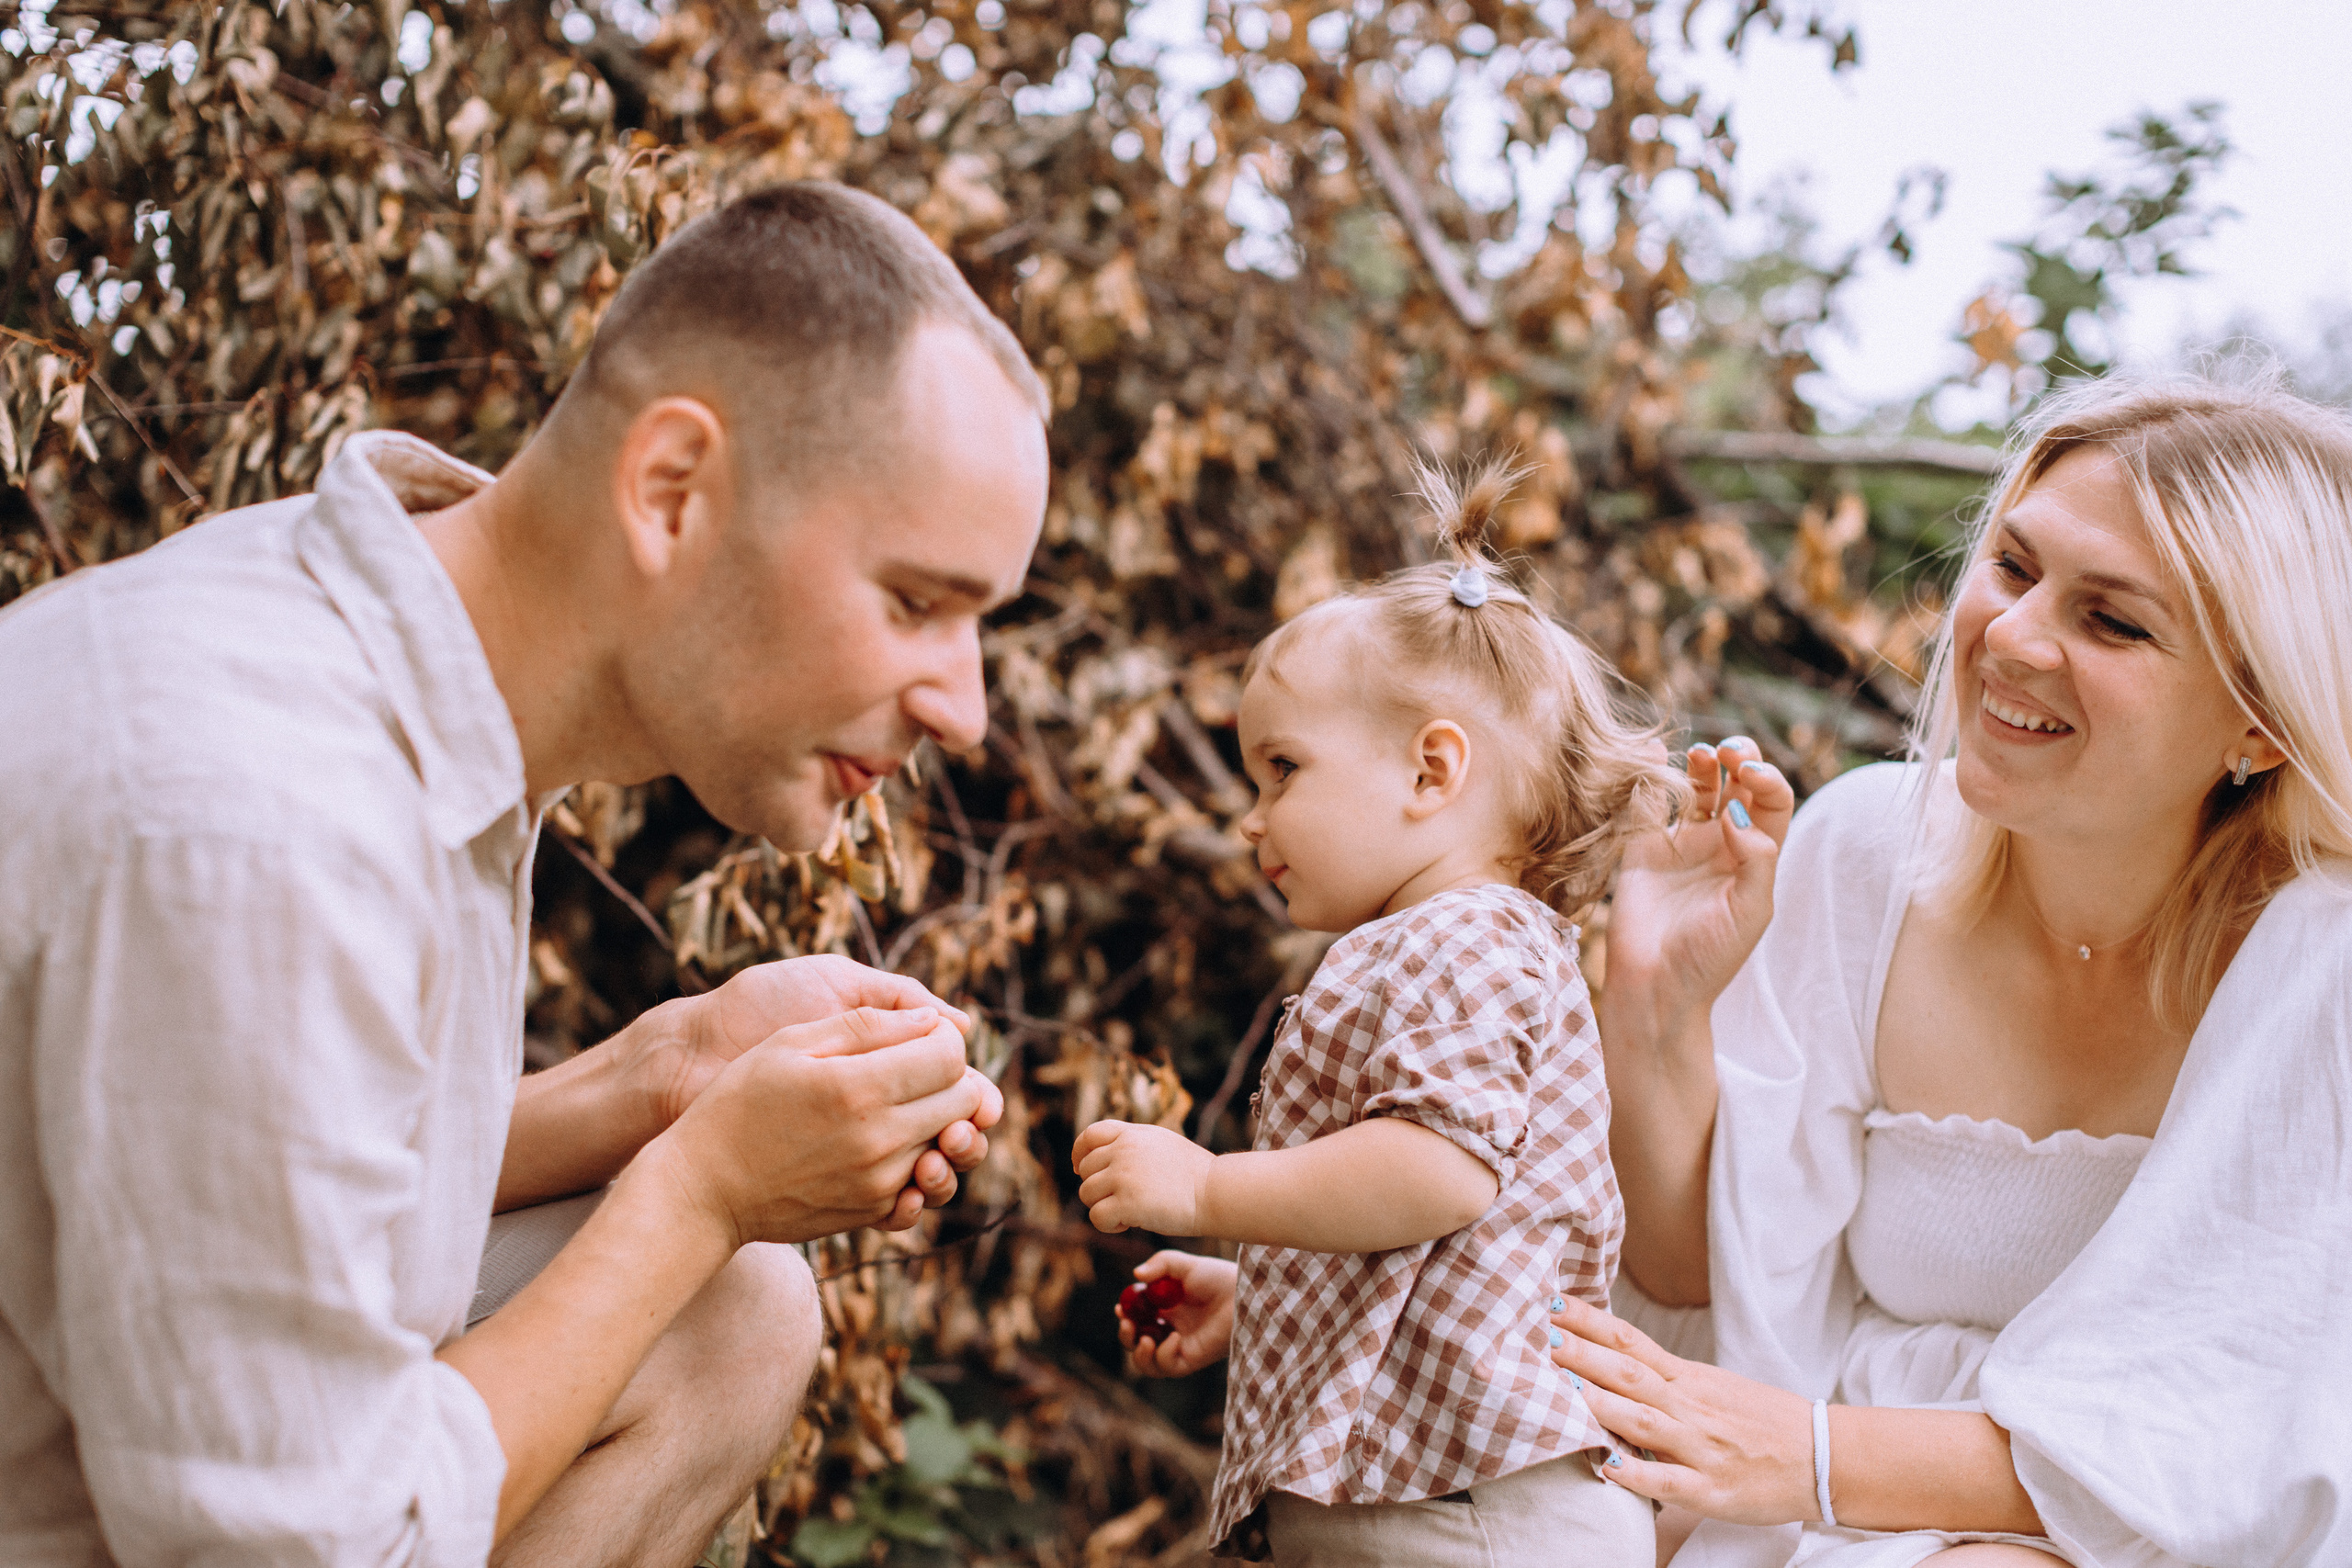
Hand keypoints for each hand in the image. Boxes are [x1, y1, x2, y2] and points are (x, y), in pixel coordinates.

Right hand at [651, 1004, 991, 1247]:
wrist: (703, 1190)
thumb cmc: (737, 1104)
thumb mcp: (790, 1043)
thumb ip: (866, 1025)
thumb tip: (932, 1021)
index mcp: (860, 1088)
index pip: (951, 1056)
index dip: (943, 1038)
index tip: (917, 1035)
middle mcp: (881, 1140)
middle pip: (964, 1101)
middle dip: (951, 1077)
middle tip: (915, 1068)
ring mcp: (881, 1183)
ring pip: (952, 1143)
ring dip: (940, 1120)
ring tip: (901, 1106)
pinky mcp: (874, 1211)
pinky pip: (928, 1183)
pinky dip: (921, 1161)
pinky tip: (889, 1146)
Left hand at [1073, 1120, 1211, 1235]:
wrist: (1216, 1192)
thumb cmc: (1194, 1174)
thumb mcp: (1161, 1143)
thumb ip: (1131, 1144)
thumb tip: (1099, 1156)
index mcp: (1132, 1134)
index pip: (1090, 1135)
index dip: (1080, 1153)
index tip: (1081, 1169)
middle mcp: (1124, 1150)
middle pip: (1086, 1170)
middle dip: (1098, 1188)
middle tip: (1123, 1200)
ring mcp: (1123, 1175)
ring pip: (1087, 1194)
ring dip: (1103, 1207)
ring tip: (1130, 1213)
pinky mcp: (1126, 1203)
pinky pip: (1097, 1217)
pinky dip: (1109, 1225)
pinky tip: (1130, 1224)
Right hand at [1119, 1251, 1236, 1376]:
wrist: (1242, 1294)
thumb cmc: (1218, 1277)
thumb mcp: (1185, 1265)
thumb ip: (1160, 1264)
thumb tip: (1136, 1275)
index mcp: (1165, 1308)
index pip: (1136, 1318)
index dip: (1125, 1316)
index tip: (1121, 1308)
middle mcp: (1170, 1328)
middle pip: (1137, 1343)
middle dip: (1126, 1337)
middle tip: (1127, 1325)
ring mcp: (1181, 1346)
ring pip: (1149, 1364)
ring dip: (1140, 1355)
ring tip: (1146, 1340)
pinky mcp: (1193, 1359)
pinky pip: (1169, 1367)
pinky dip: (1164, 1356)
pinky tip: (1175, 1338)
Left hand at [1547, 1297, 1815, 1525]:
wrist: (1825, 1456)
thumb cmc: (1762, 1421)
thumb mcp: (1711, 1386)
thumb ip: (1661, 1377)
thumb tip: (1607, 1360)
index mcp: (1687, 1380)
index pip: (1630, 1342)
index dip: (1590, 1323)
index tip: (1551, 1303)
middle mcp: (1689, 1408)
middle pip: (1628, 1376)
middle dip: (1581, 1357)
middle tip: (1537, 1338)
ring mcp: (1700, 1448)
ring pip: (1643, 1422)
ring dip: (1599, 1406)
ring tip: (1558, 1391)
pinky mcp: (1711, 1490)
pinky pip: (1668, 1482)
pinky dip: (1636, 1474)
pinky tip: (1606, 1467)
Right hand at [1605, 738, 1795, 1038]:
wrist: (1654, 986)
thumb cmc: (1710, 958)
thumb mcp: (1751, 911)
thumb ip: (1756, 859)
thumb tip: (1738, 813)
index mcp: (1755, 858)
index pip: (1772, 804)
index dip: (1767, 781)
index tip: (1748, 778)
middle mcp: (1721, 844)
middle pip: (1739, 785)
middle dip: (1740, 759)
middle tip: (1729, 754)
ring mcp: (1682, 843)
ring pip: (1699, 787)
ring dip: (1704, 763)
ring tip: (1702, 755)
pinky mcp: (1642, 847)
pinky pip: (1649, 801)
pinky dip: (1653, 774)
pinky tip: (1657, 755)